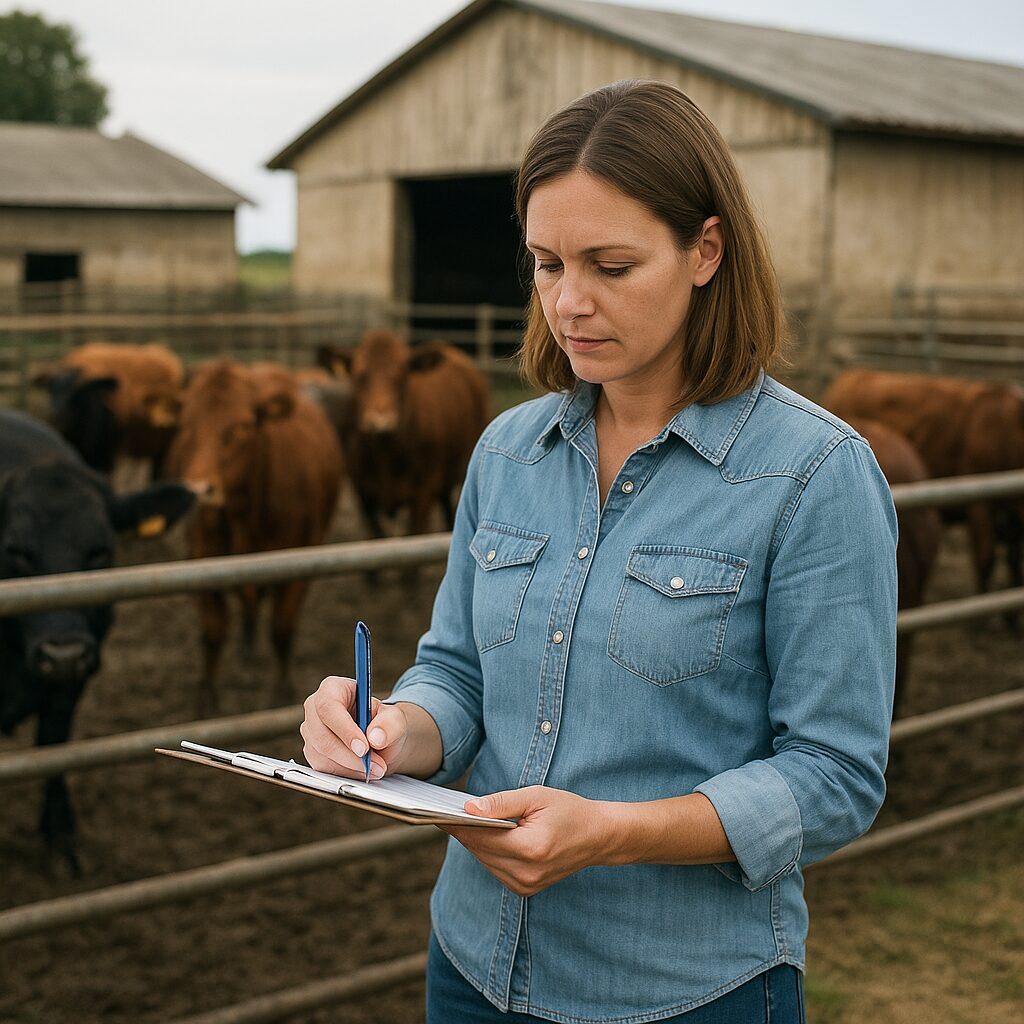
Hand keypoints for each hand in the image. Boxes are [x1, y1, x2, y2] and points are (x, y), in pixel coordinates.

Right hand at [300, 675, 409, 778]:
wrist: (380, 739)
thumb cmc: (384, 722)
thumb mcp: (395, 718)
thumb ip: (389, 724)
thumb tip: (375, 737)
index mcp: (332, 688)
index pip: (329, 707)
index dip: (345, 729)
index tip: (364, 748)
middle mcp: (315, 708)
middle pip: (322, 736)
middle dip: (351, 756)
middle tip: (376, 765)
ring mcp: (310, 731)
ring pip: (322, 754)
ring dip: (351, 767)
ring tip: (376, 768)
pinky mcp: (312, 752)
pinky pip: (323, 768)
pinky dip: (345, 773)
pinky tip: (362, 770)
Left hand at [441, 786, 619, 896]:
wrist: (598, 837)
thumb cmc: (568, 810)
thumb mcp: (536, 796)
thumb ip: (501, 803)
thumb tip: (468, 808)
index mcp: (530, 848)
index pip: (482, 835)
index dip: (457, 823)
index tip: (437, 810)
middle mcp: (526, 873)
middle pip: (479, 849)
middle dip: (461, 830)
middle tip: (442, 810)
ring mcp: (525, 885)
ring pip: (484, 860)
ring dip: (473, 840)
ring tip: (457, 819)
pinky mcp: (525, 889)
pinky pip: (494, 867)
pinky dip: (486, 850)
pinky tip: (482, 834)